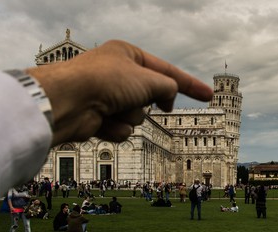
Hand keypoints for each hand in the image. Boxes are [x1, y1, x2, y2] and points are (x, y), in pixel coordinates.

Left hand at [26, 40, 212, 145]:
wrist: (68, 102)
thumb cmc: (106, 81)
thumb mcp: (147, 79)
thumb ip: (168, 86)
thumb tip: (168, 95)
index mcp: (129, 56)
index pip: (167, 71)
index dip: (190, 84)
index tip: (208, 95)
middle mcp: (118, 74)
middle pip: (151, 96)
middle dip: (148, 102)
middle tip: (143, 100)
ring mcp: (109, 97)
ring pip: (137, 116)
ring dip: (130, 116)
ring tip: (113, 108)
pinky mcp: (100, 118)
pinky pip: (122, 129)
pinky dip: (115, 128)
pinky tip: (101, 121)